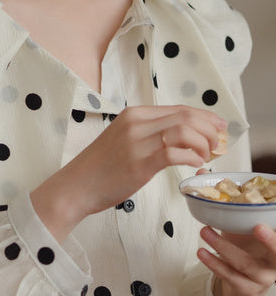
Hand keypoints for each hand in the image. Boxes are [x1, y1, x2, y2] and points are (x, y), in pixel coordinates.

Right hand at [30, 105, 225, 241]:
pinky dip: (192, 157)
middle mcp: (136, 123)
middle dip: (210, 128)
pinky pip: (175, 153)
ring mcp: (137, 142)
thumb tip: (181, 137)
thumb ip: (148, 134)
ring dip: (203, 143)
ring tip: (207, 155)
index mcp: (133, 114)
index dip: (205, 116)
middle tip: (217, 144)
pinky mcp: (139, 163)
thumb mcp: (123, 140)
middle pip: (186, 116)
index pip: (179, 108)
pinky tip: (195, 165)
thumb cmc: (99, 168)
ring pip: (184, 130)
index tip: (218, 127)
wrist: (75, 186)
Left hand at [198, 225, 275, 295]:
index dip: (275, 236)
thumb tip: (228, 203)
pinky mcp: (246, 290)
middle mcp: (274, 267)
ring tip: (205, 232)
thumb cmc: (247, 261)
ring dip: (222, 246)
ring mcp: (261, 281)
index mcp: (275, 253)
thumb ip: (245, 226)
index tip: (269, 224)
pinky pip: (229, 275)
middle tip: (258, 227)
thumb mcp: (249, 243)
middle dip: (270, 241)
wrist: (243, 293)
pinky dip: (214, 263)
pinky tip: (202, 253)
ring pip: (244, 263)